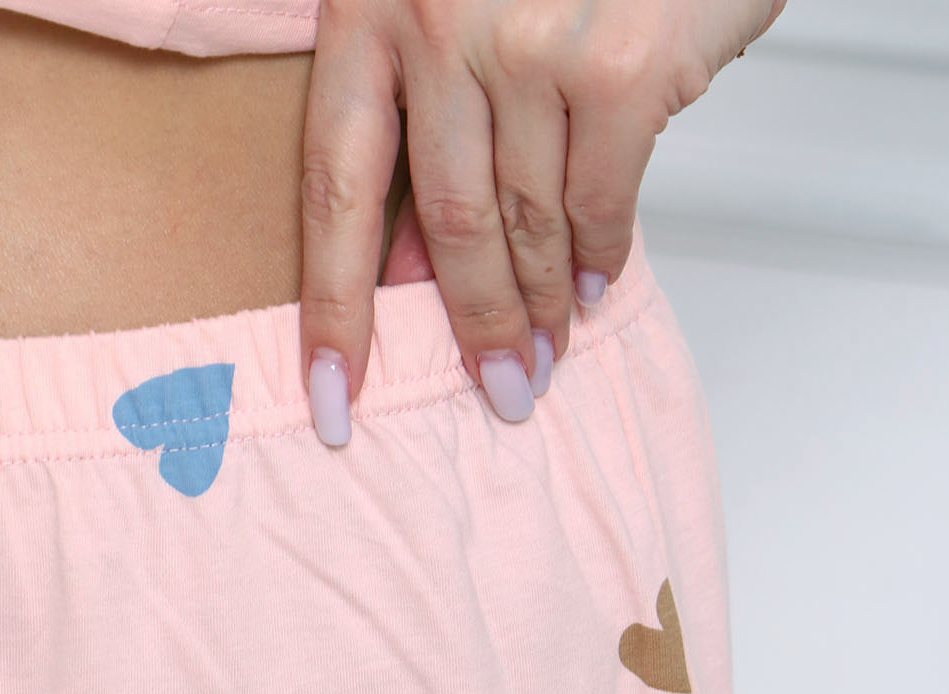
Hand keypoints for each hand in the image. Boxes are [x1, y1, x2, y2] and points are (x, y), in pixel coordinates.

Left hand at [300, 0, 788, 444]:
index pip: (333, 185)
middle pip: (447, 221)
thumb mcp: (456, 9)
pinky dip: (601, 257)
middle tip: (497, 389)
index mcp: (372, 5)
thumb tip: (413, 270)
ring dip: (542, 305)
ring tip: (549, 352)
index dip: (334, 308)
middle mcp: (438, 19)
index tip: (333, 399)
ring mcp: (528, 41)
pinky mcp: (615, 68)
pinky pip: (599, 202)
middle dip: (474, 327)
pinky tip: (598, 286)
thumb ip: (427, 123)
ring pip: (526, 222)